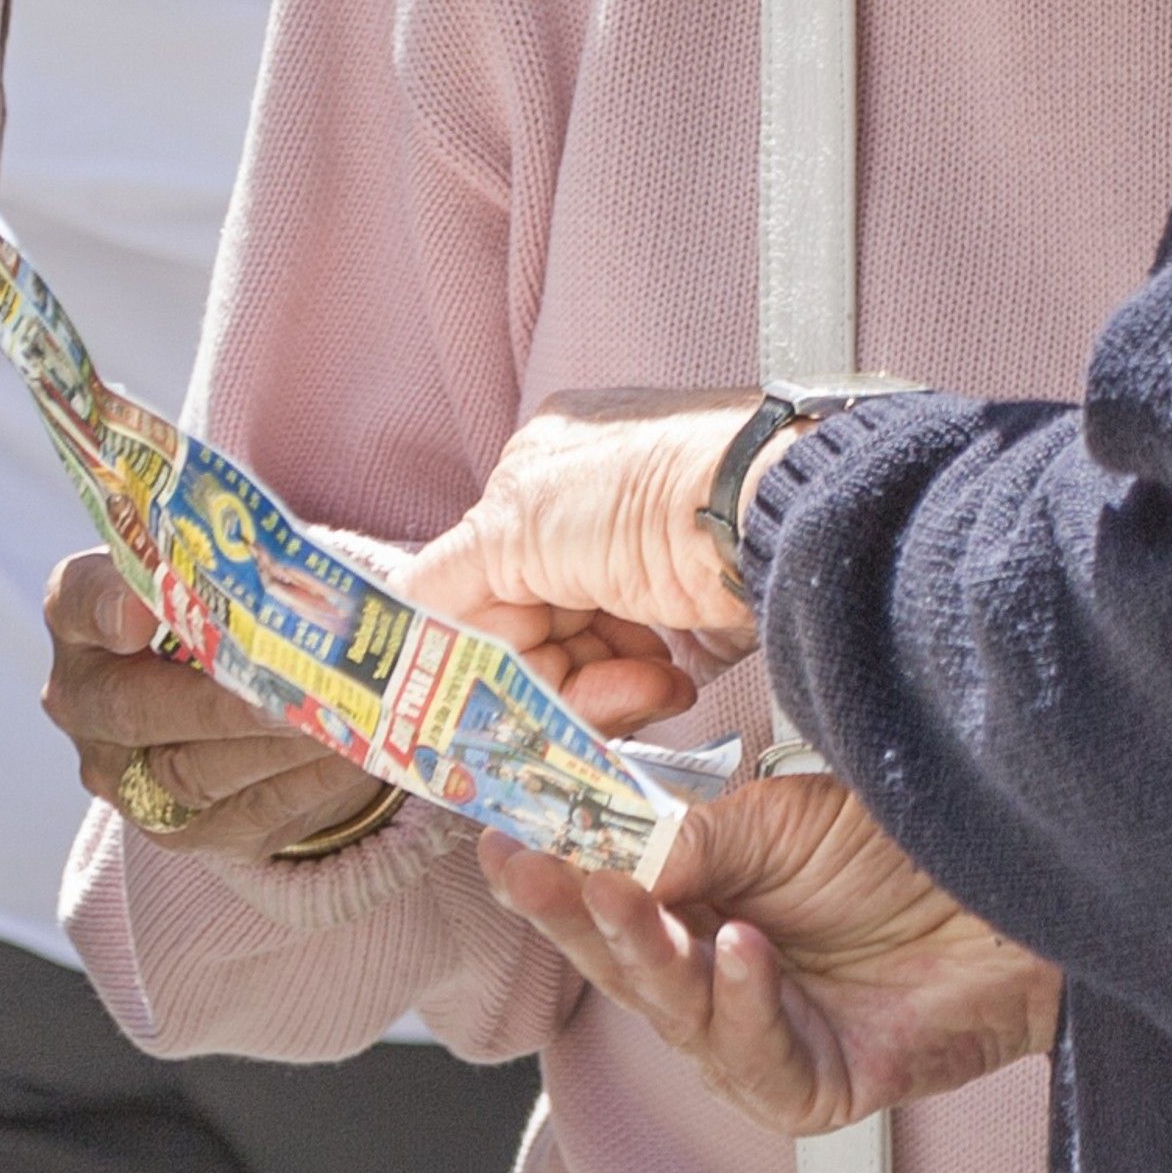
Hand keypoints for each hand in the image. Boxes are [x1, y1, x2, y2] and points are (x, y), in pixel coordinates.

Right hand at [42, 549, 383, 861]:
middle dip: (218, 702)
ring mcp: (124, 776)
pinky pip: (243, 811)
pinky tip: (351, 750)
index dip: (105, 606)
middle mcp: (87, 700)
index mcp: (83, 615)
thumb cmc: (229, 605)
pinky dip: (305, 779)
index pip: (77, 600)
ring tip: (337, 718)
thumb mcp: (226, 568)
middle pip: (133, 708)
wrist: (231, 695)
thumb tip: (329, 568)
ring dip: (273, 746)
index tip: (140, 612)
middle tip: (286, 691)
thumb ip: (247, 560)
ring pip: (191, 773)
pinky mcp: (180, 828)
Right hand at [405, 390, 765, 675]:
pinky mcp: (688, 616)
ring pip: (576, 667)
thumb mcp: (519, 519)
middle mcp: (587, 518)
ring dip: (600, 691)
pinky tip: (666, 681)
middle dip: (546, 676)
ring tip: (646, 680)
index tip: (467, 700)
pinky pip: (631, 682)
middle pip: (525, 633)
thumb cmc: (653, 494)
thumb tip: (396, 620)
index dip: (477, 642)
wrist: (776, 516)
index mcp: (541, 472)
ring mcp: (639, 568)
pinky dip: (638, 694)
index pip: (473, 579)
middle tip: (576, 697)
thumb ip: (445, 576)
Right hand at [479, 774, 1060, 1129]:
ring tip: (621, 892)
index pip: (611, 892)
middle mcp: (717, 975)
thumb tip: (609, 849)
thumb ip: (697, 836)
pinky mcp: (809, 1082)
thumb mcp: (785, 817)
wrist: (1013, 896)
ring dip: (643, 948)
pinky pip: (755, 1052)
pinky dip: (743, 997)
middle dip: (571, 910)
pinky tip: (742, 945)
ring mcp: (759, 1035)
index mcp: (702, 903)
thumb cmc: (905, 846)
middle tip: (530, 864)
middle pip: (623, 957)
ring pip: (673, 1006)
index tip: (503, 830)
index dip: (555, 868)